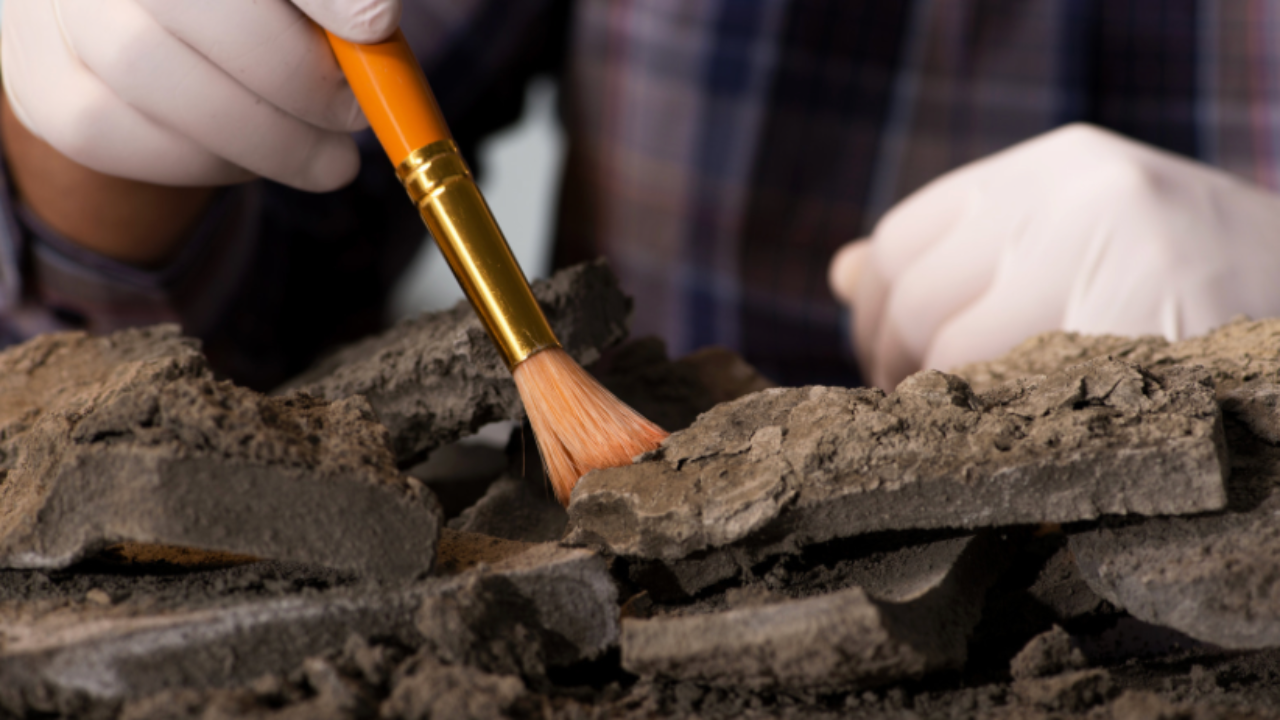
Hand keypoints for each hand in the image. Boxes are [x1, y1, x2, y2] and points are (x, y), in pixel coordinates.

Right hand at [1, 0, 401, 191]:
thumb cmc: (250, 9)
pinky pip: (122, 137)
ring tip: (328, 158)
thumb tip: (372, 20)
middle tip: (355, 114)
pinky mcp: (44, 88)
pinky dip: (208, 161)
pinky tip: (253, 155)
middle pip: (190, 3)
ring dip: (266, 136)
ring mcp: (50, 11)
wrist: (150, 33)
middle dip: (296, 75)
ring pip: (151, 76)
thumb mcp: (289, 2)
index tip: (376, 24)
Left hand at [830, 123, 1279, 389]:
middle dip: (895, 369)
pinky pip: (1026, 398)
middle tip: (915, 411)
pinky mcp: (1150, 327)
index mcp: (1054, 166)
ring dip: (943, 408)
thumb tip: (842, 273)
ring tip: (965, 431)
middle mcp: (1078, 195)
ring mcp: (1118, 256)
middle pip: (917, 300)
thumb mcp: (1073, 234)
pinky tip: (1019, 445)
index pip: (900, 240)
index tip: (884, 360)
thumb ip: (963, 249)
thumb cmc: (1181, 276)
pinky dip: (1005, 431)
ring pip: (958, 355)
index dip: (872, 312)